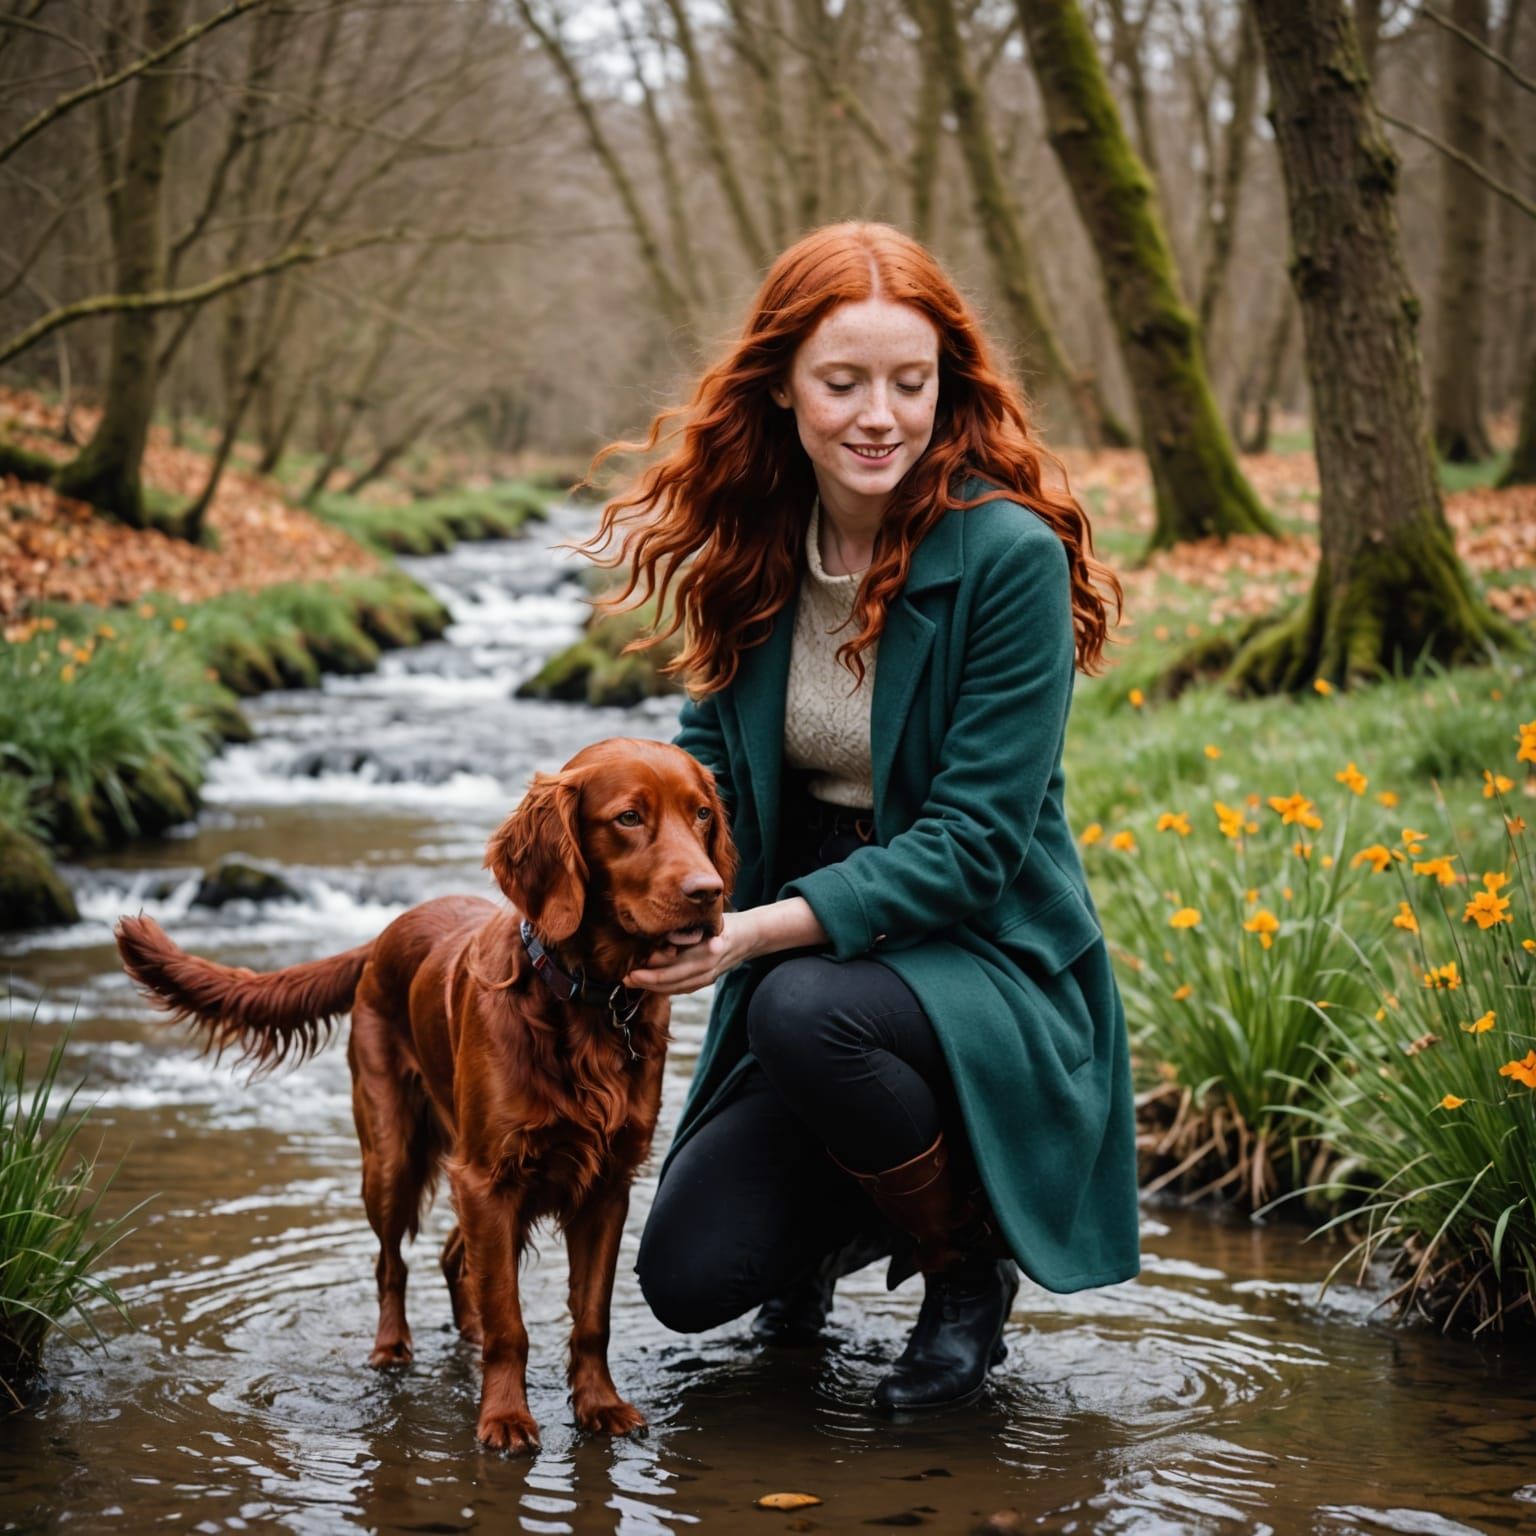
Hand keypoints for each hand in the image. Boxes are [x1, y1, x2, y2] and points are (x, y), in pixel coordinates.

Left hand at [624, 911, 761, 994]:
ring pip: (678, 987)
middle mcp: (709, 967)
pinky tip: (652, 985)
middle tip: (627, 979)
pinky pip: (685, 988)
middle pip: (674, 981)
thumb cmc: (724, 922)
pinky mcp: (708, 981)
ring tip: (635, 982)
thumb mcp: (706, 921)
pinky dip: (668, 987)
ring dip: (655, 987)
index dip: (651, 972)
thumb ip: (685, 932)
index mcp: (708, 951)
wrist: (750, 936)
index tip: (632, 971)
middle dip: (648, 982)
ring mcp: (710, 977)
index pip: (674, 968)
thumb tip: (657, 942)